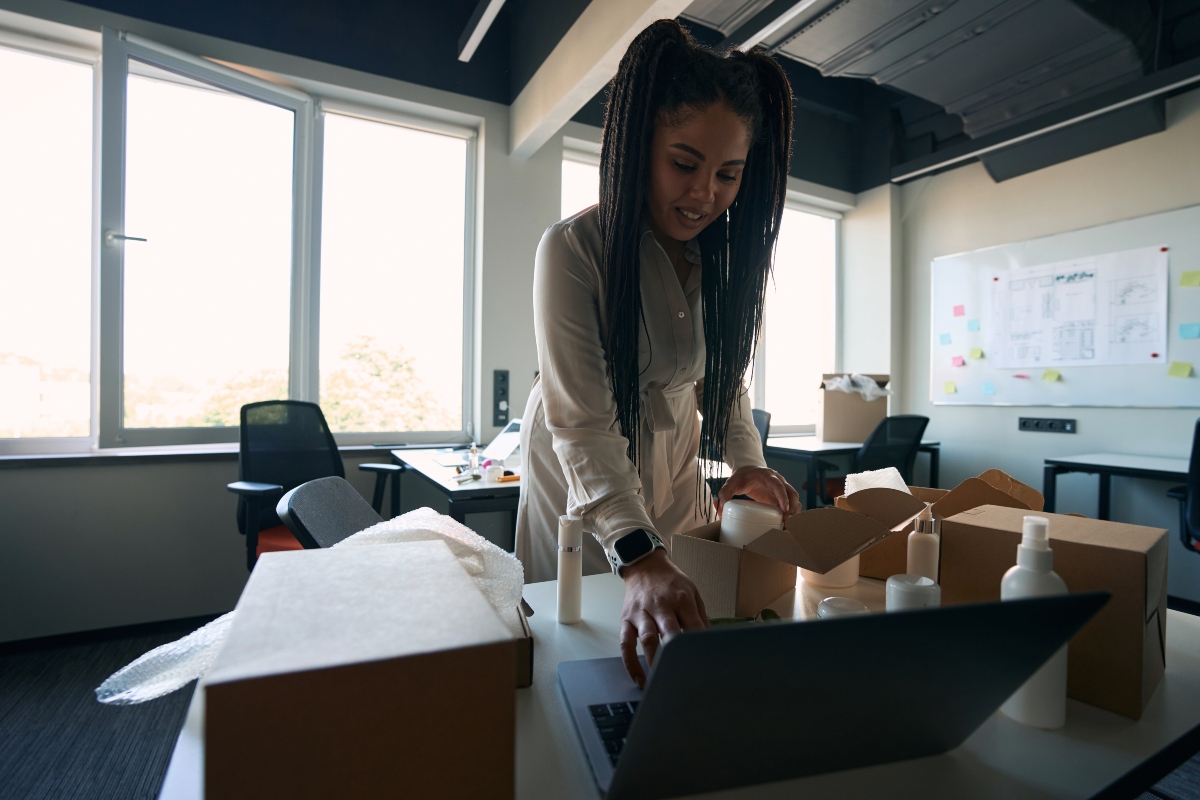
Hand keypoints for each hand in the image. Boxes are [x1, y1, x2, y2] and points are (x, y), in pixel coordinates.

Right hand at [619, 549, 707, 686]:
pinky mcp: (626, 619)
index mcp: (681, 599)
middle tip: (683, 676)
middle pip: (670, 633)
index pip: (693, 626)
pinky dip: (631, 663)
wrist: (644, 564)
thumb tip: (708, 641)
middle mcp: (661, 605)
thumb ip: (700, 616)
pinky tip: (639, 678)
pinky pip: (626, 644)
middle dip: (676, 655)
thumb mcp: (692, 591)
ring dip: (654, 661)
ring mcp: (641, 613)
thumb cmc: (670, 581)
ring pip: (648, 639)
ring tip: (661, 681)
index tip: (704, 664)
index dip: (699, 646)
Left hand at [717, 466, 801, 519]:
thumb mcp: (731, 483)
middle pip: (791, 492)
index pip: (778, 485)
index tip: (785, 510)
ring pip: (795, 498)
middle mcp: (778, 480)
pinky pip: (792, 503)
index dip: (783, 497)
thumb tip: (721, 511)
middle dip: (792, 507)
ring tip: (787, 524)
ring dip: (794, 511)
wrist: (748, 471)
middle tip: (786, 522)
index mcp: (767, 475)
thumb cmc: (741, 477)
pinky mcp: (781, 496)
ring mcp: (782, 488)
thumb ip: (725, 494)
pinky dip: (792, 513)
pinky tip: (786, 523)